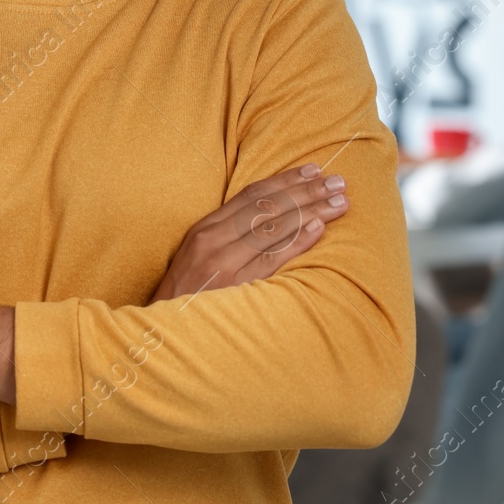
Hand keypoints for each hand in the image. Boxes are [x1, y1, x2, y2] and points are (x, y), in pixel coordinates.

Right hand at [149, 163, 347, 302]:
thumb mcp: (196, 258)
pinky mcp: (234, 286)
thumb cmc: (184, 297)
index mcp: (205, 228)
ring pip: (274, 227)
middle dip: (307, 191)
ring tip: (340, 202)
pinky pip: (271, 259)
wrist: (163, 332)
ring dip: (311, 211)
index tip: (312, 170)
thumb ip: (225, 237)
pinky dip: (297, 241)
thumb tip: (268, 221)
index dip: (285, 180)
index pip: (252, 195)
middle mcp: (213, 239)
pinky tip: (319, 229)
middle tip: (338, 181)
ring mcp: (223, 262)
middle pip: (268, 206)